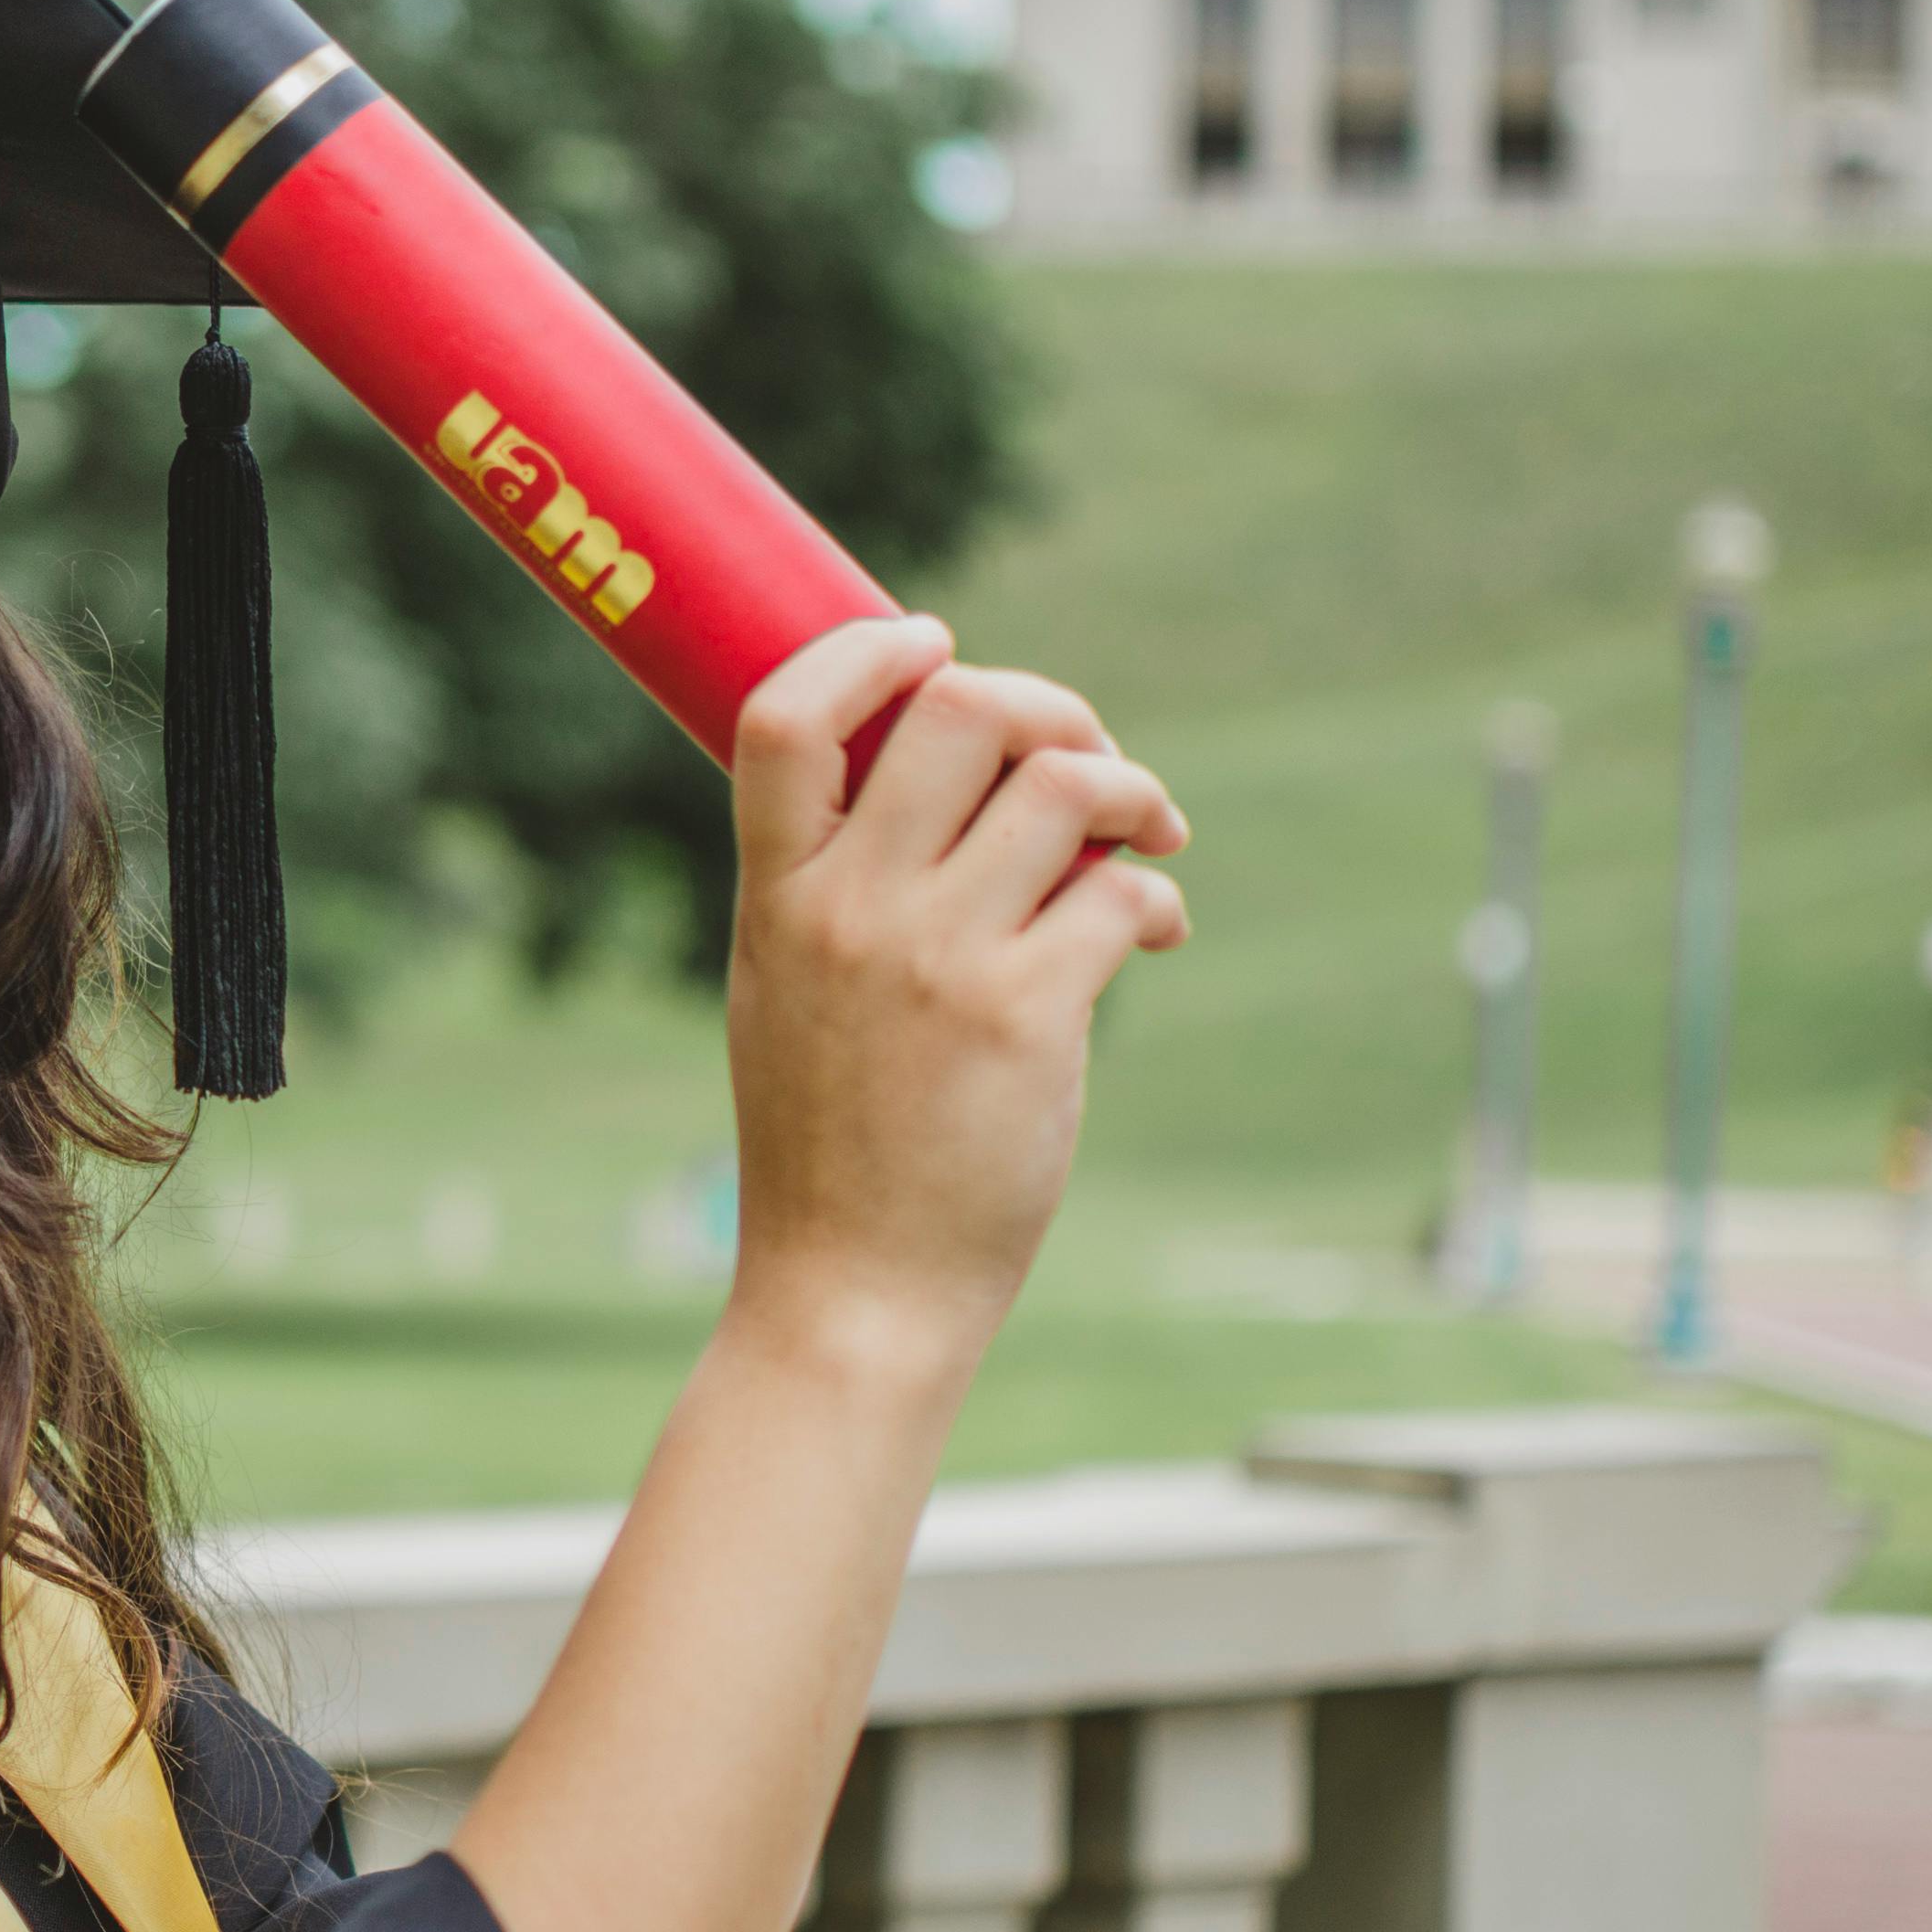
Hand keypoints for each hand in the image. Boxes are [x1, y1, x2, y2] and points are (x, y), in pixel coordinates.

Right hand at [720, 615, 1189, 1358]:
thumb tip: (951, 786)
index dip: (868, 649)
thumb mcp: (783, 996)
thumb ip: (832, 891)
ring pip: (1063, 785)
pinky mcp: (1025, 1015)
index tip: (934, 642)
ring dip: (1131, 792)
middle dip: (1050, 708)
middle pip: (959, 712)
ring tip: (1148, 836)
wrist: (853, 1289)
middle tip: (1086, 761)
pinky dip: (1157, 896)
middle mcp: (848, 911)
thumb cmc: (828, 1148)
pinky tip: (1156, 932)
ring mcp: (935, 959)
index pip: (786, 716)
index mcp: (774, 899)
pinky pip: (1120, 893)